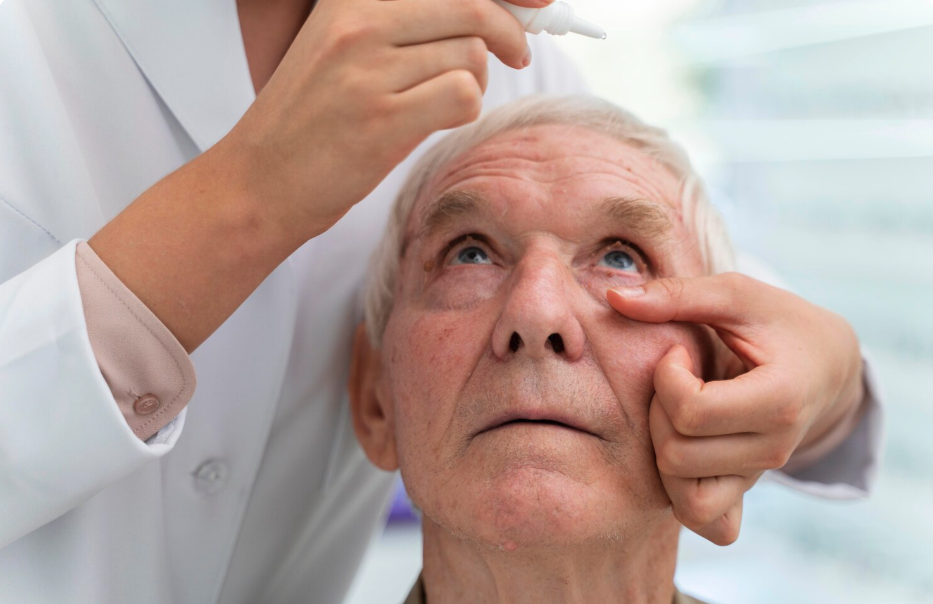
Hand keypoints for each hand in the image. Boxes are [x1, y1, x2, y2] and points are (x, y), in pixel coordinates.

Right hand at [221, 0, 535, 240]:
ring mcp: (370, 70)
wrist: (259, 181)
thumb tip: (486, 17)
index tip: (536, 1)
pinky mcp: (384, 119)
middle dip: (508, 33)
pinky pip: (464, 95)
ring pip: (472, 55)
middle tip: (515, 54)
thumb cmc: (307, 121)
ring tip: (441, 102)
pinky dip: (464, 110)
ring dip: (473, 81)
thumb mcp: (341, 49)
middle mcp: (359, 22)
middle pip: (472, 8)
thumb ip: (405, 26)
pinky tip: (436, 121)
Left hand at [608, 273, 864, 545]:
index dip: (667, 378)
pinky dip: (680, 494)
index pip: (692, 413)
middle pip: (678, 456)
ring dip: (663, 452)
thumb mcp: (735, 294)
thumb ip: (677, 295)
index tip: (679, 353)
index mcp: (780, 399)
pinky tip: (681, 446)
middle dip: (658, 412)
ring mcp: (760, 474)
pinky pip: (706, 520)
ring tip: (677, 413)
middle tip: (675, 381)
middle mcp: (774, 448)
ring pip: (684, 496)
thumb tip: (612, 297)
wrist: (825, 363)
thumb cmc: (778, 321)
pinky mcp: (746, 489)